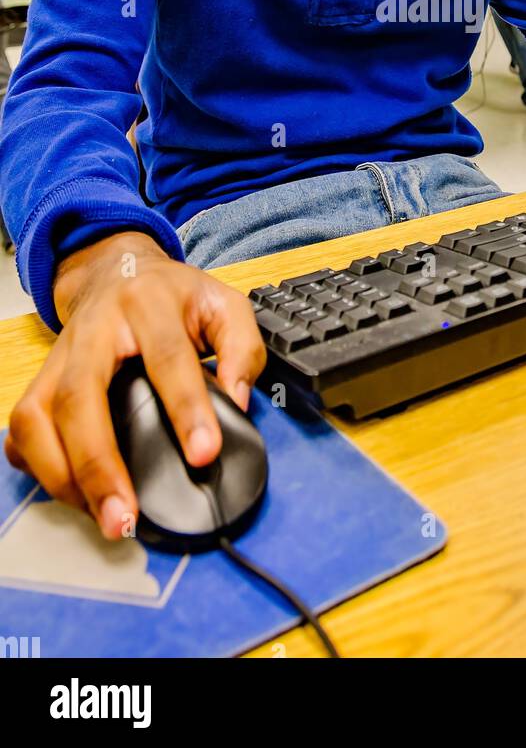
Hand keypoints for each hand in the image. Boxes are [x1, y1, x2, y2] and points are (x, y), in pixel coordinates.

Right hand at [4, 232, 266, 538]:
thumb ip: (242, 349)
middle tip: (125, 517)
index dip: (186, 409)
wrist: (116, 269)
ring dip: (63, 475)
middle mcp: (93, 329)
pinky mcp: (39, 379)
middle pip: (79, 396)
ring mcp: (59, 356)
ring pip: (37, 417)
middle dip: (98, 464)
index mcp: (148, 303)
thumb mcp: (223, 304)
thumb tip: (236, 403)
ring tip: (100, 515)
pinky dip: (39, 466)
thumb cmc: (174, 296)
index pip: (166, 358)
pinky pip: (22, 429)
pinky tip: (70, 491)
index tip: (203, 455)